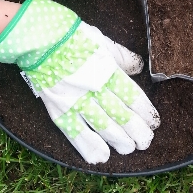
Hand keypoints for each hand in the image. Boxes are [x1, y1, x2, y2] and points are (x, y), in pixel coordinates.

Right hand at [0, 0, 159, 163]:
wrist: (39, 39)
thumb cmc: (72, 36)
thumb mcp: (102, 41)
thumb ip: (121, 57)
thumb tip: (137, 67)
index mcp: (107, 70)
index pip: (132, 96)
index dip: (144, 111)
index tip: (153, 121)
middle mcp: (94, 88)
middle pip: (121, 115)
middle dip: (136, 130)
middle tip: (145, 141)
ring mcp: (76, 100)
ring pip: (103, 126)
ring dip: (119, 140)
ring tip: (129, 148)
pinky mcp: (59, 109)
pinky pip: (75, 132)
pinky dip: (88, 146)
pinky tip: (101, 157)